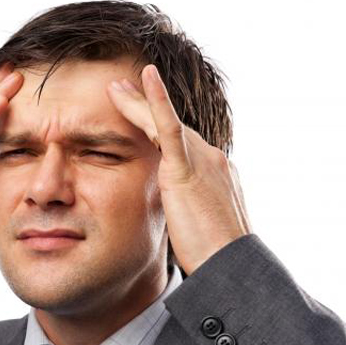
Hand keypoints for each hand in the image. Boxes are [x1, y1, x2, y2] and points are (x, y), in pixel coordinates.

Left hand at [106, 64, 251, 274]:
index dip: (156, 125)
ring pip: (164, 121)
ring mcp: (202, 160)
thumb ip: (184, 208)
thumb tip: (171, 210)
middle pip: (170, 126)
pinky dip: (156, 101)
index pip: (179, 142)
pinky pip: (168, 127)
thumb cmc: (214, 255)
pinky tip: (146, 77)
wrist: (230, 267)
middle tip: (121, 88)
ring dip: (138, 102)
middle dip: (144, 106)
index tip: (140, 114)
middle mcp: (210, 159)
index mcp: (212, 173)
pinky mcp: (186, 169)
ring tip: (115, 86)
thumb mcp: (198, 225)